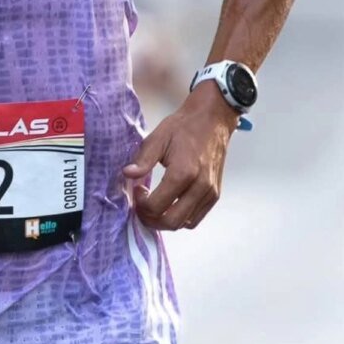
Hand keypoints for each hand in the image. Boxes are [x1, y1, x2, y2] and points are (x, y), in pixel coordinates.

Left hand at [122, 92, 237, 229]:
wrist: (212, 119)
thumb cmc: (183, 127)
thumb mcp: (158, 138)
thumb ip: (143, 159)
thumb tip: (127, 174)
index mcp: (183, 172)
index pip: (157, 206)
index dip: (141, 204)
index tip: (137, 190)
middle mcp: (200, 187)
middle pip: (171, 221)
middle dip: (151, 219)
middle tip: (141, 205)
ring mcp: (210, 192)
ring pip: (185, 223)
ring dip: (165, 220)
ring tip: (155, 205)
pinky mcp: (216, 194)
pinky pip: (197, 217)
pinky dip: (181, 217)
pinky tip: (170, 204)